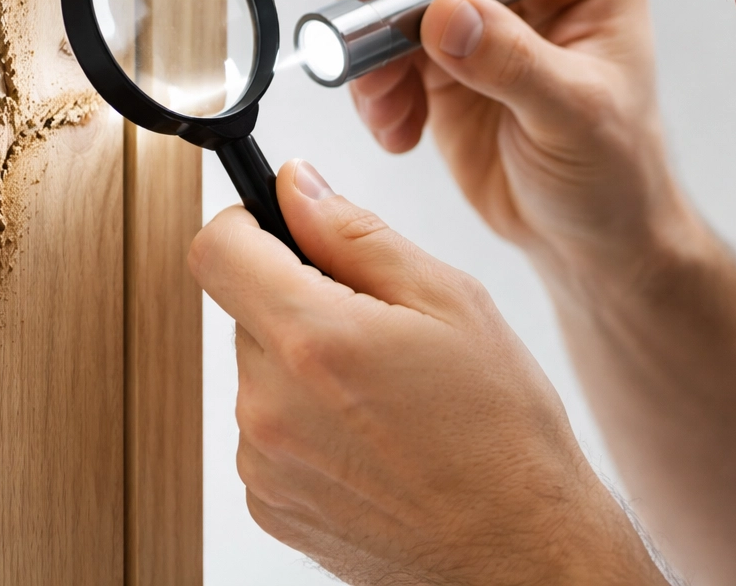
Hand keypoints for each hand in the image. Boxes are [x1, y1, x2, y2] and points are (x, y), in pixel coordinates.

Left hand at [189, 159, 661, 585]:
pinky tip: (372, 439)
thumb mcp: (450, 301)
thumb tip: (298, 186)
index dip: (246, 224)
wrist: (519, 551)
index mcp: (313, 340)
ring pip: (259, 372)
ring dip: (303, 366)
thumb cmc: (501, 432)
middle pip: (245, 311)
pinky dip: (306, 423)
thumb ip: (355, 233)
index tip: (280, 228)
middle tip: (377, 329)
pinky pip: (267, 432)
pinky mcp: (270, 504)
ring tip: (385, 396)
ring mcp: (264, 463)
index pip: (217, 249)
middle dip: (298, 301)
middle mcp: (271, 405)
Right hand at [347, 0, 691, 276]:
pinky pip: (382, 48)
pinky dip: (373, 86)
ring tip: (382, 107)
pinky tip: (397, 128)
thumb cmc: (615, 171)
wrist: (590, 239)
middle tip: (357, 40)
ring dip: (371, 50)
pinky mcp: (440, 51)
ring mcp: (482, 9)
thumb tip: (447, 12)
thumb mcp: (575, 116)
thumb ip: (514, 62)